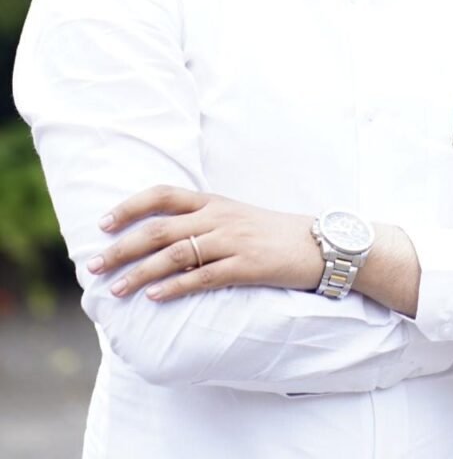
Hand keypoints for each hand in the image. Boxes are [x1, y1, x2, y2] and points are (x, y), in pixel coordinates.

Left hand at [87, 187, 322, 301]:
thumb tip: (160, 236)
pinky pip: (203, 277)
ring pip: (175, 255)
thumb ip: (201, 220)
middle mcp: (217, 217)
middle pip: (159, 229)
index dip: (130, 207)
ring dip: (140, 273)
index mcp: (212, 202)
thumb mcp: (234, 216)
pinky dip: (175, 287)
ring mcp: (231, 241)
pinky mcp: (245, 266)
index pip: (162, 195)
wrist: (318, 244)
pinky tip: (154, 297)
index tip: (103, 224)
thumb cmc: (271, 233)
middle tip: (93, 265)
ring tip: (116, 289)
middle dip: (121, 247)